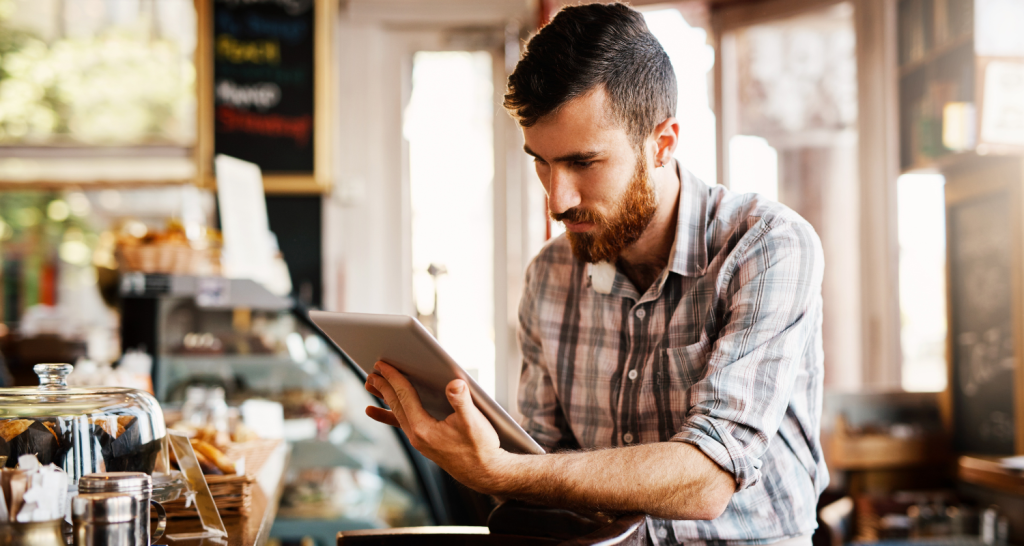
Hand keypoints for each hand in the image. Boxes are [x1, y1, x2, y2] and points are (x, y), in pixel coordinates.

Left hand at [364, 361, 512, 493]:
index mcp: (424, 429)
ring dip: (383, 397)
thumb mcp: (474, 422)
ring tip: (370, 385)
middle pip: (395, 404)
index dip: (394, 378)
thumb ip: (462, 401)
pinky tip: (376, 411)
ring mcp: (419, 440)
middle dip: (384, 385)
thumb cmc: (481, 448)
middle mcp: (416, 436)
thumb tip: (454, 383)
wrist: (484, 473)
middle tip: (373, 369)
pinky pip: (401, 423)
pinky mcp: (424, 442)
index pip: (404, 397)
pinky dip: (387, 414)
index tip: (383, 364)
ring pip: (396, 413)